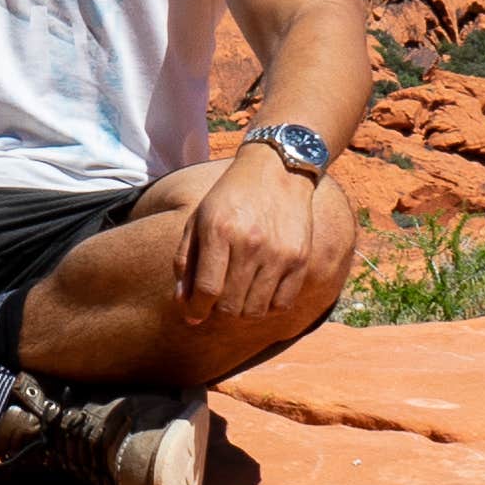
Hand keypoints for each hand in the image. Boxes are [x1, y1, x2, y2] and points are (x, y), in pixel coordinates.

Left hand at [180, 139, 358, 330]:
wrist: (278, 170)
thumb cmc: (230, 197)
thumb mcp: (199, 220)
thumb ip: (186, 262)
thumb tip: (184, 305)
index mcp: (219, 230)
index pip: (206, 289)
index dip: (196, 309)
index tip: (194, 314)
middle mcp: (250, 243)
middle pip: (230, 305)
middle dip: (217, 310)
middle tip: (216, 300)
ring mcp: (279, 253)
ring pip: (255, 310)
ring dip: (241, 310)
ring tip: (237, 294)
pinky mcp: (300, 259)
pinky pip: (282, 304)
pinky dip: (267, 306)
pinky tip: (260, 291)